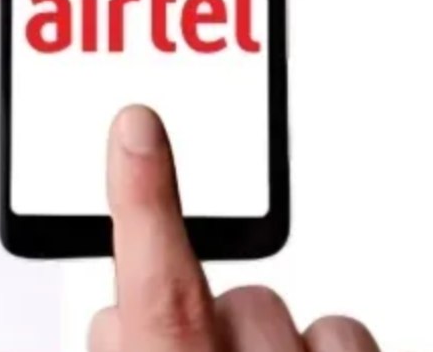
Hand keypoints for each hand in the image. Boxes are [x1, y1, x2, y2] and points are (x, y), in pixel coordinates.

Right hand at [89, 105, 379, 351]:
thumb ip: (120, 349)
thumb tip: (115, 315)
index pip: (161, 292)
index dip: (145, 199)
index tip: (136, 127)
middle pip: (225, 297)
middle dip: (203, 319)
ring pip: (279, 312)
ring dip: (261, 341)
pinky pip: (342, 332)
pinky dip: (320, 351)